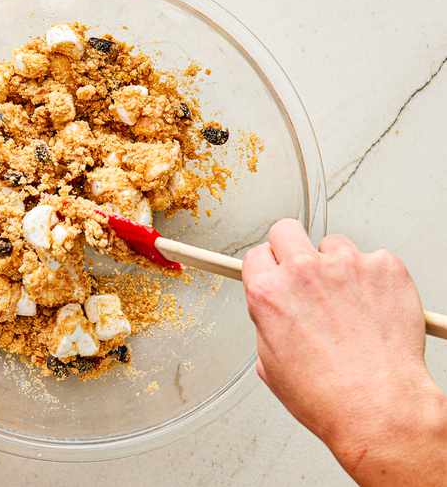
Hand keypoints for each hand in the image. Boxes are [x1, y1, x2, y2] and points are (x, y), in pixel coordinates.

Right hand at [242, 220, 446, 484]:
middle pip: (286, 230)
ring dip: (339, 267)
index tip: (276, 273)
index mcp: (268, 292)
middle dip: (293, 249)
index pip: (256, 254)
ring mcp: (346, 266)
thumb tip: (275, 316)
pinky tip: (377, 308)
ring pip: (335, 245)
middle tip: (308, 274)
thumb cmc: (329, 397)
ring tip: (351, 303)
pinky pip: (377, 260)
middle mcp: (302, 272)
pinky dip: (377, 280)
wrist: (381, 409)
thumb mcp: (270, 364)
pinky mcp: (384, 269)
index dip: (268, 267)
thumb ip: (267, 324)